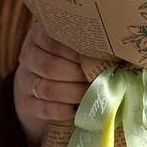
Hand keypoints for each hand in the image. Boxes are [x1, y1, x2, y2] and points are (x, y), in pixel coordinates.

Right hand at [13, 22, 88, 146]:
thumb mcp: (74, 48)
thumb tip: (122, 50)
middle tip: (100, 79)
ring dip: (74, 94)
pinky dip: (62, 110)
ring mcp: (25, 80)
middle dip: (79, 75)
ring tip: (94, 94)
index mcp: (40, 35)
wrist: (43, 85)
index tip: (99, 57)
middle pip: (51, 66)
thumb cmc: (70, 61)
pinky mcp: (26, 102)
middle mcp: (28, 55)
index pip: (54, 40)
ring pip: (47, 89)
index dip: (78, 51)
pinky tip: (77, 109)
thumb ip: (89, 45)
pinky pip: (43, 109)